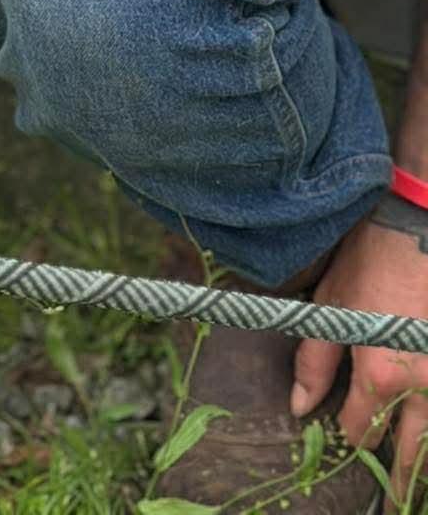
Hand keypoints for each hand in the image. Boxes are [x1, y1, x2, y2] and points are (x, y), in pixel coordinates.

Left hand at [293, 212, 427, 506]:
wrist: (416, 229)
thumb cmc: (368, 264)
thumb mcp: (330, 309)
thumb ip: (315, 362)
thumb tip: (301, 407)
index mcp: (381, 375)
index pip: (362, 429)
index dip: (348, 435)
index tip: (341, 437)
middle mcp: (422, 387)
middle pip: (412, 450)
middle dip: (400, 476)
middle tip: (393, 500)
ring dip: (425, 458)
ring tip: (413, 485)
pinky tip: (426, 433)